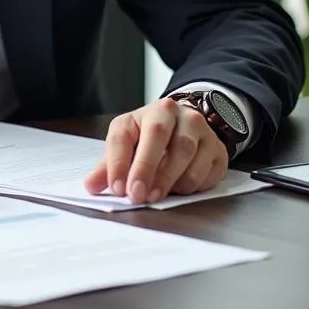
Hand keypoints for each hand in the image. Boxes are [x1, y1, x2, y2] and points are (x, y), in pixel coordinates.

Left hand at [84, 97, 228, 203]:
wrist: (190, 127)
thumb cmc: (153, 139)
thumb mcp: (130, 146)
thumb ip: (110, 166)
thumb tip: (91, 186)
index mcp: (141, 113)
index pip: (123, 134)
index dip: (117, 162)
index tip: (117, 188)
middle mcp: (169, 113)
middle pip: (156, 135)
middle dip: (145, 168)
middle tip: (138, 195)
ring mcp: (197, 127)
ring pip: (185, 150)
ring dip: (169, 178)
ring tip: (158, 195)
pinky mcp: (217, 147)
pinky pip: (207, 168)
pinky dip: (192, 183)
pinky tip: (181, 189)